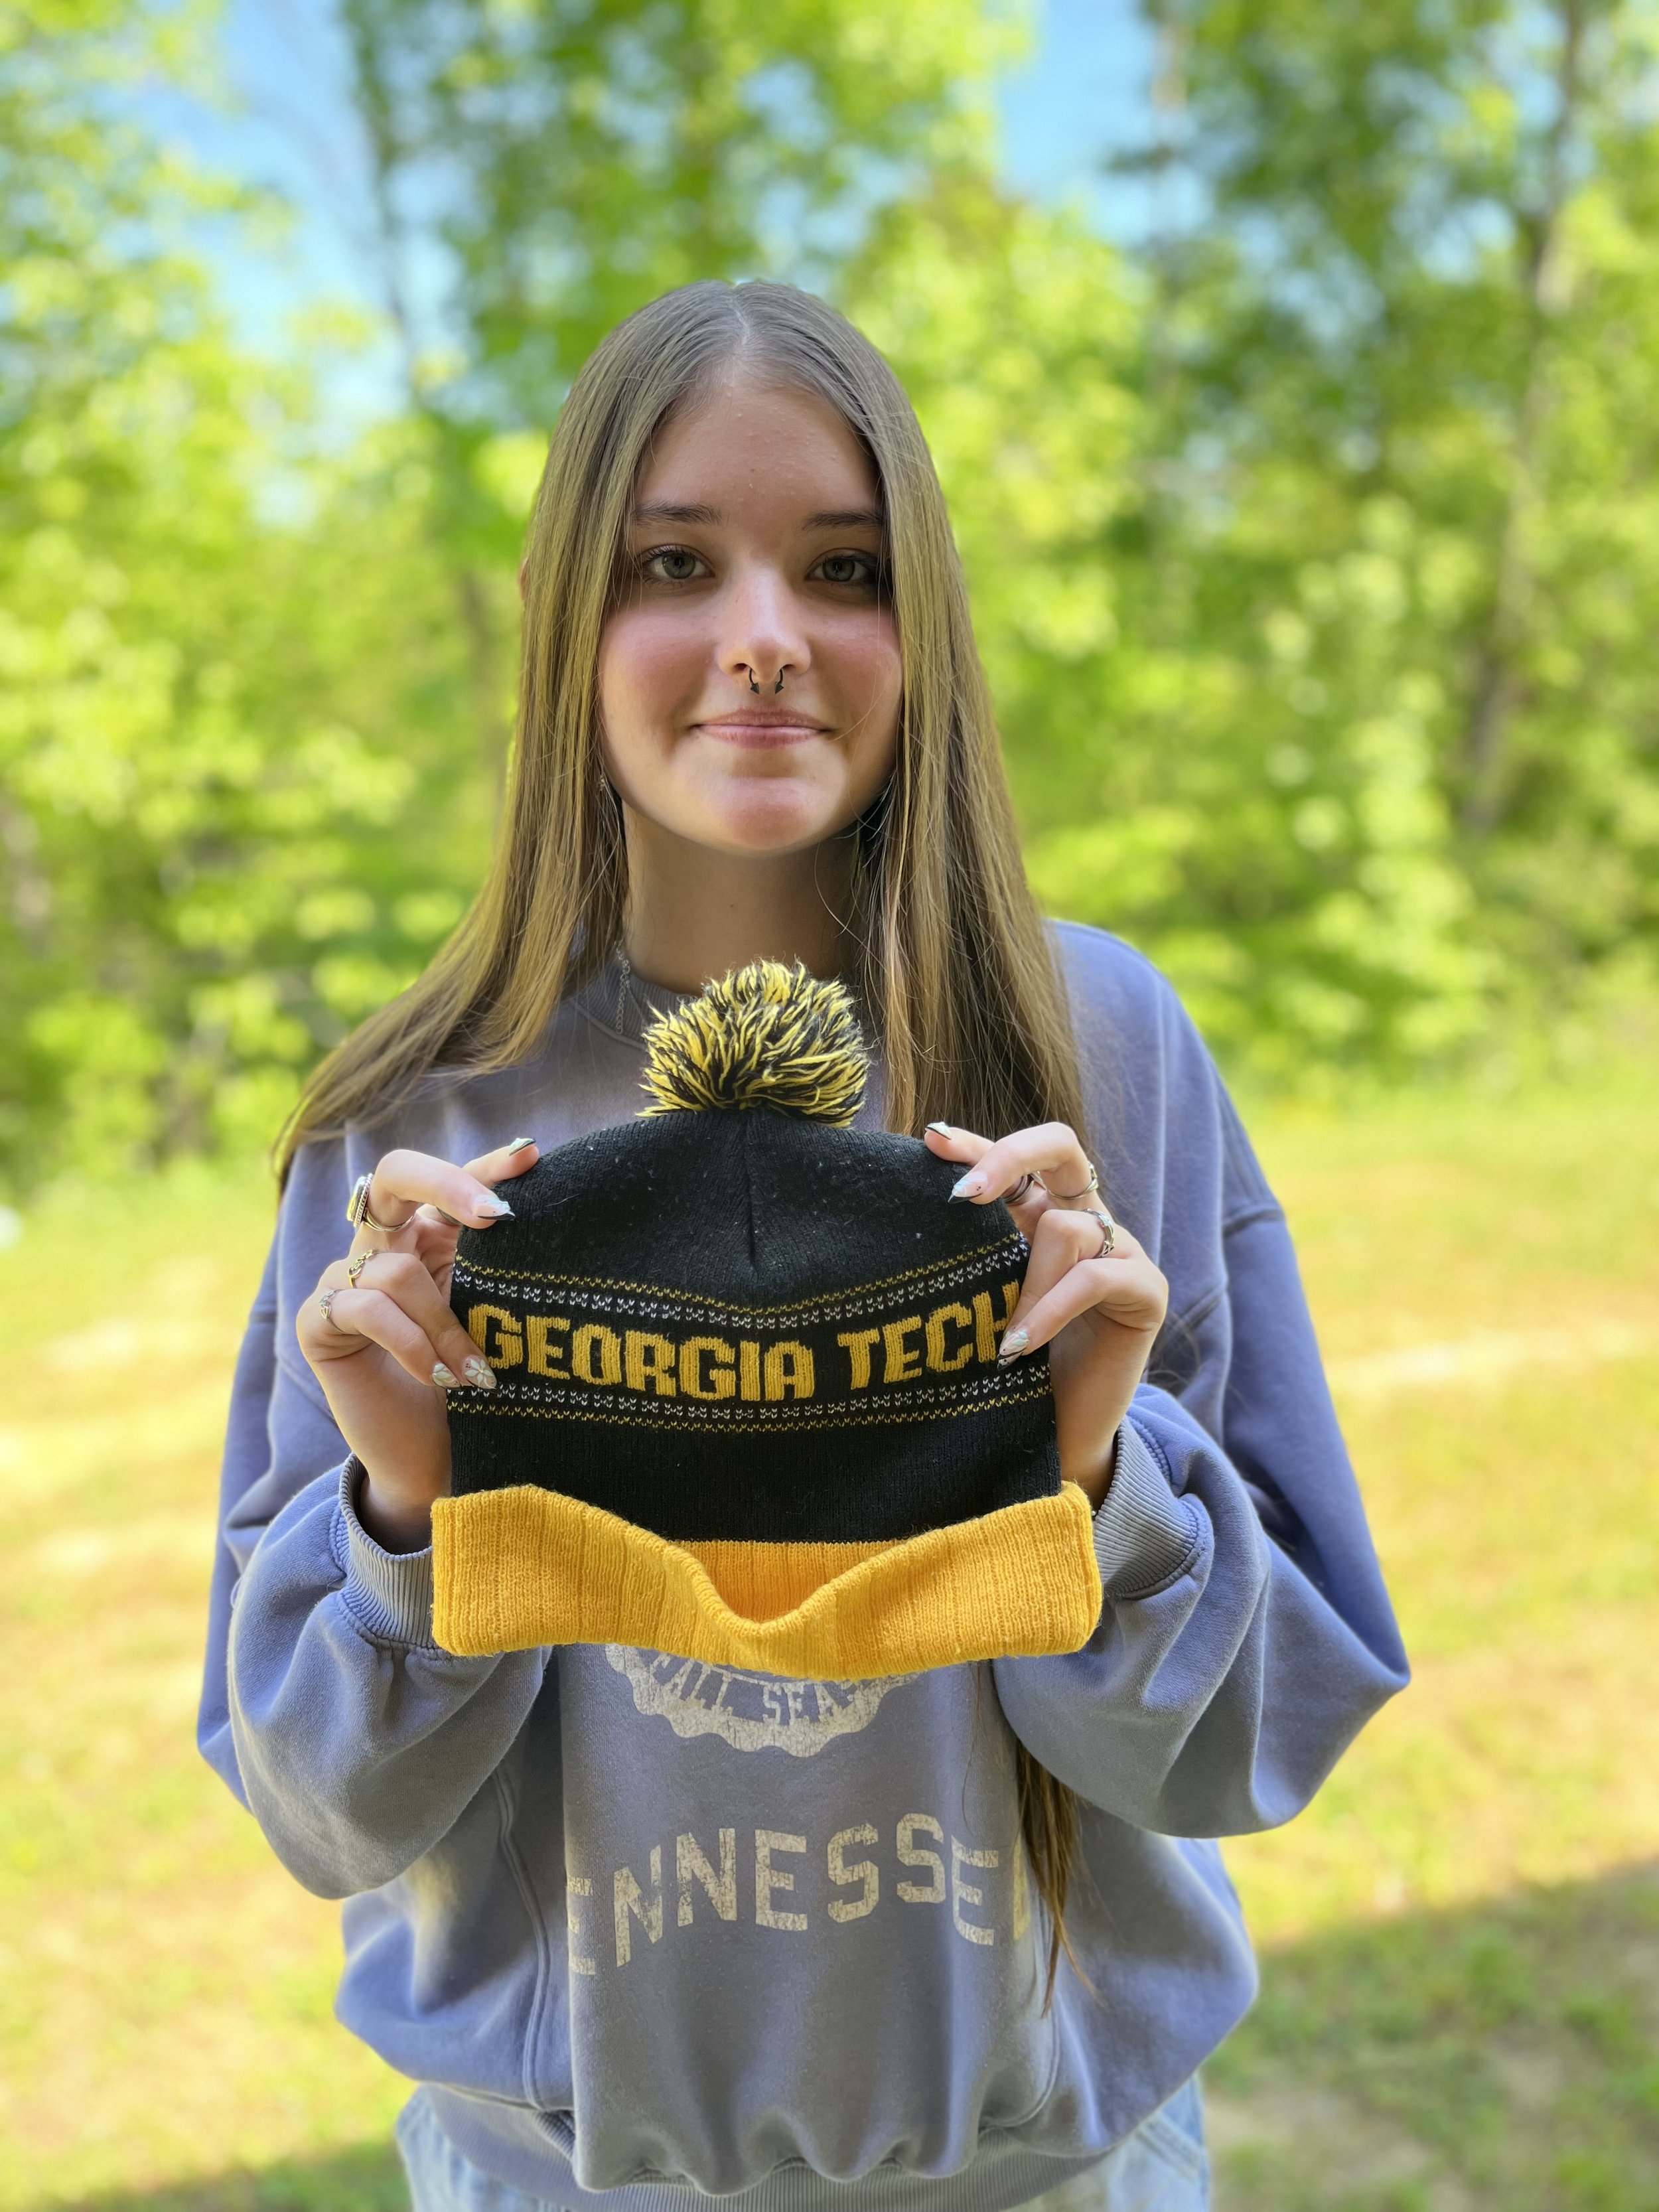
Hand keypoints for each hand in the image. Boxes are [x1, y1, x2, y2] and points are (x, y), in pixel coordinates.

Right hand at [296, 1138, 540, 1549]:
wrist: (434, 1460)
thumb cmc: (471, 1388)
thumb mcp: (493, 1319)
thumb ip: (501, 1267)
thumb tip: (536, 1212)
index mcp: (427, 1236)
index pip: (452, 1182)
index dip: (488, 1163)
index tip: (531, 1157)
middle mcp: (382, 1247)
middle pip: (395, 1175)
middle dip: (446, 1183)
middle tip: (495, 1216)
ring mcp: (345, 1282)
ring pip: (396, 1268)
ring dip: (446, 1325)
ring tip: (476, 1373)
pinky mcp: (319, 1323)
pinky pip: (365, 1308)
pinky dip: (409, 1342)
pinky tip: (436, 1377)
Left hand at [922, 1121, 1167, 1509]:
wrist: (1055, 1437)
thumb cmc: (1008, 1369)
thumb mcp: (981, 1301)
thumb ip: (967, 1254)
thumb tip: (912, 1208)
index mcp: (1042, 1213)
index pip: (1014, 1160)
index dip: (975, 1142)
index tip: (930, 1140)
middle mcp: (1085, 1219)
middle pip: (1060, 1145)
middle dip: (1008, 1156)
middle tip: (964, 1195)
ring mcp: (1121, 1250)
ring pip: (1066, 1228)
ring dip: (1023, 1282)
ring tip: (1000, 1337)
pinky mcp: (1146, 1290)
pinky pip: (1093, 1277)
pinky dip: (1049, 1310)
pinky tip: (1019, 1347)